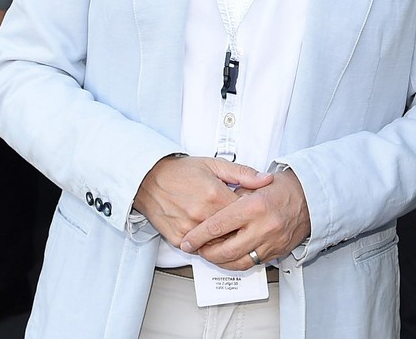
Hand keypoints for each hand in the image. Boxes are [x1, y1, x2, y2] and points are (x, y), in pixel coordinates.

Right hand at [133, 155, 272, 247]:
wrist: (149, 179)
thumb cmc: (181, 171)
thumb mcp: (214, 165)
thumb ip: (243, 173)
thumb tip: (266, 180)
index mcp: (214, 195)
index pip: (244, 213)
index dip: (250, 212)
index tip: (252, 209)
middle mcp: (202, 215)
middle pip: (233, 232)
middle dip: (240, 228)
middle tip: (241, 222)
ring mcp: (189, 230)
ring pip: (218, 244)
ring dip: (225, 239)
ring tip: (227, 228)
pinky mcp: (179, 240)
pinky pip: (201, 249)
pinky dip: (208, 244)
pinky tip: (210, 233)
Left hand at [179, 168, 310, 269]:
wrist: (311, 198)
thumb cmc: (284, 187)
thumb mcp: (256, 182)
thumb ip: (234, 196)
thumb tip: (215, 209)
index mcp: (254, 206)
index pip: (218, 226)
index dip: (199, 235)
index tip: (188, 239)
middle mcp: (263, 227)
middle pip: (225, 250)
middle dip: (206, 253)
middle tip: (196, 249)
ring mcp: (271, 242)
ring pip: (238, 262)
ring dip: (220, 262)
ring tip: (210, 254)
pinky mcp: (276, 252)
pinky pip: (252, 263)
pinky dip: (237, 262)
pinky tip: (229, 257)